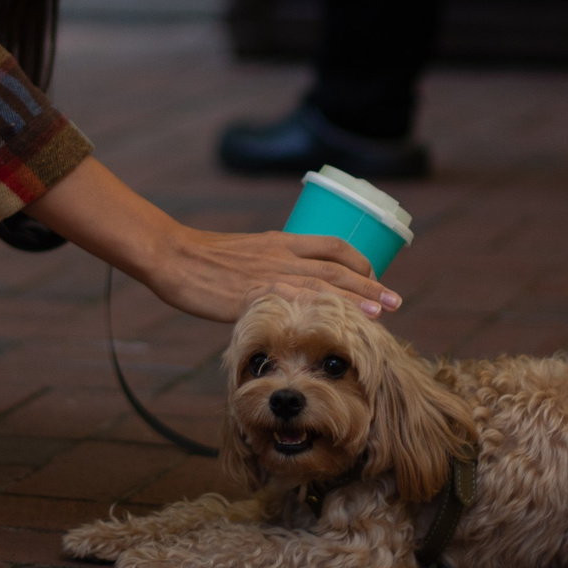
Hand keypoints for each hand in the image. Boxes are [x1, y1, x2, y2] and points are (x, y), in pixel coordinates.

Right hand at [136, 227, 400, 323]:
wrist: (173, 257)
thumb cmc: (202, 259)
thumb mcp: (244, 254)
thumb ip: (267, 268)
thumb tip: (282, 290)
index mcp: (281, 242)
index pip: (332, 246)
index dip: (359, 260)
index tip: (374, 277)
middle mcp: (283, 256)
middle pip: (338, 268)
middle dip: (370, 284)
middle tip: (395, 301)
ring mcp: (272, 276)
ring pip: (326, 286)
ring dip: (357, 299)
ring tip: (383, 313)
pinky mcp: (257, 296)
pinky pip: (298, 305)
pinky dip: (324, 313)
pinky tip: (339, 325)